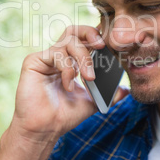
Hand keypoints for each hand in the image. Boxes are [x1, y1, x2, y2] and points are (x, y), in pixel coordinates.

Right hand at [0, 25, 128, 159]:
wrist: (46, 129)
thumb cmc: (66, 114)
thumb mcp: (93, 102)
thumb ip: (109, 93)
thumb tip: (126, 89)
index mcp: (71, 61)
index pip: (84, 39)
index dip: (97, 37)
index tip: (111, 46)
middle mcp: (58, 55)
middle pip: (74, 30)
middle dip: (90, 33)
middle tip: (102, 45)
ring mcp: (46, 57)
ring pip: (68, 41)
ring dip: (83, 58)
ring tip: (89, 78)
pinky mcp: (34, 61)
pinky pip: (56, 54)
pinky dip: (67, 69)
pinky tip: (69, 85)